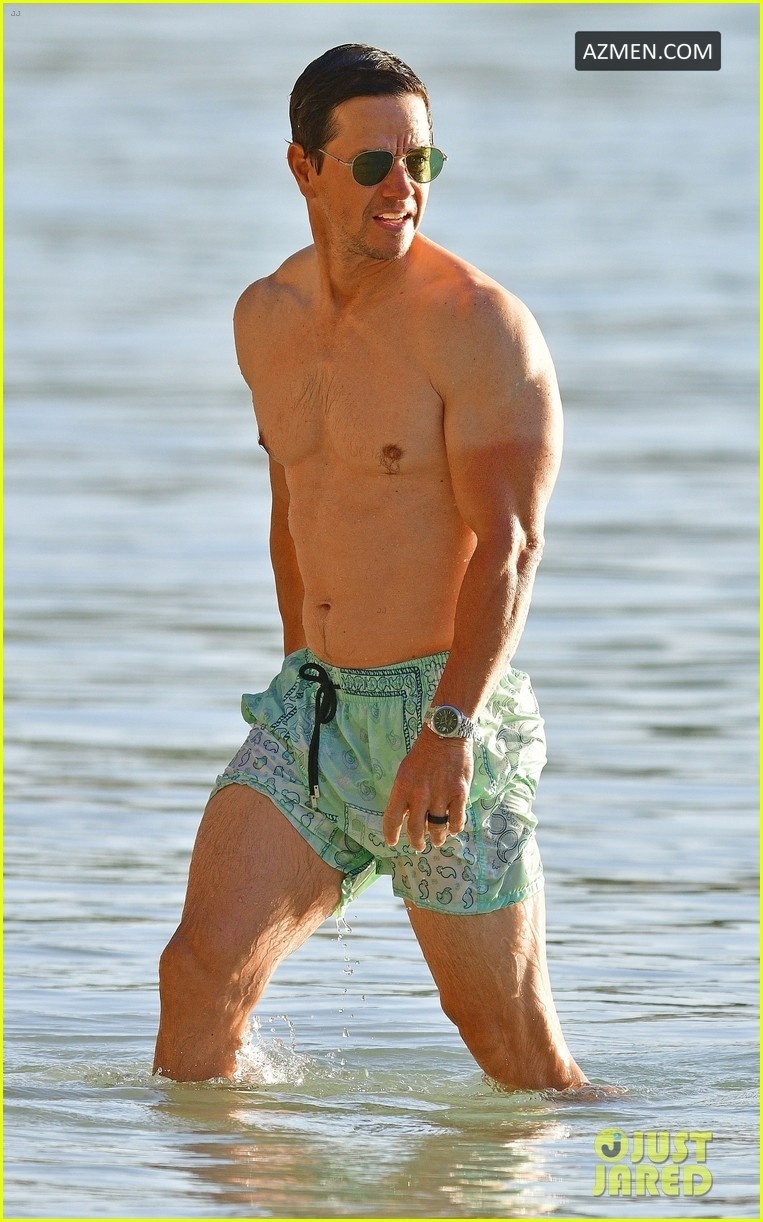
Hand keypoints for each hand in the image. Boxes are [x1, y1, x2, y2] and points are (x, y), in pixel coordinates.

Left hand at [383, 727, 473, 850]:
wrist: (445, 735)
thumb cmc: (423, 753)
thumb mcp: (405, 771)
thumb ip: (405, 794)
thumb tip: (407, 815)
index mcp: (403, 788)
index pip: (392, 818)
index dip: (391, 834)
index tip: (392, 842)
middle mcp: (420, 795)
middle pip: (416, 829)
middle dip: (417, 842)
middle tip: (418, 846)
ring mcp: (441, 795)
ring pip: (437, 827)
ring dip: (437, 838)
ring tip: (437, 840)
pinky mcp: (459, 793)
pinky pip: (456, 820)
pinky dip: (454, 828)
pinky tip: (452, 828)